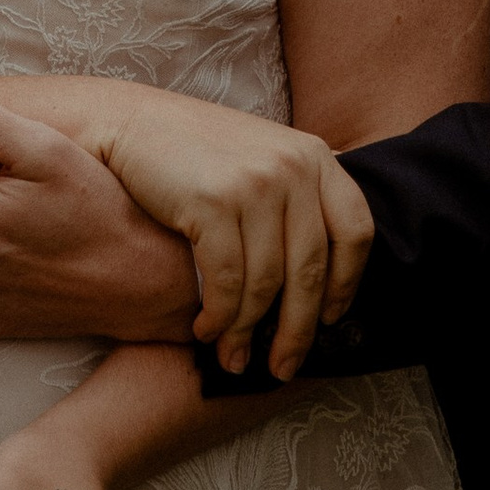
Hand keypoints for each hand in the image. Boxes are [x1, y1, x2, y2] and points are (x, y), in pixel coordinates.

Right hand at [86, 95, 373, 378]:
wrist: (133, 122)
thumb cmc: (198, 153)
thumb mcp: (264, 157)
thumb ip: (297, 200)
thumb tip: (323, 284)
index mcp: (315, 156)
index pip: (355, 232)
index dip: (346, 284)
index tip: (329, 321)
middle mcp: (293, 167)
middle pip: (311, 270)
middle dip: (296, 331)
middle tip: (282, 367)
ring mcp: (254, 183)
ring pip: (266, 284)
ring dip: (246, 332)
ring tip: (231, 357)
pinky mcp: (213, 201)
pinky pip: (226, 281)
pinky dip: (218, 316)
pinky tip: (206, 329)